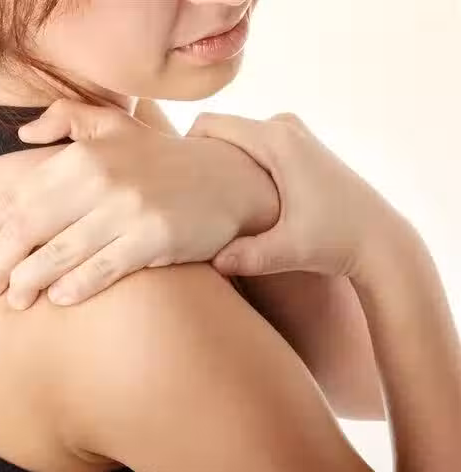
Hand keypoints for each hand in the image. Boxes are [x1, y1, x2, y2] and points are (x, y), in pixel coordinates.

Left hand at [0, 99, 278, 309]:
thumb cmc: (161, 159)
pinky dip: (76, 285)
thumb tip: (24, 135)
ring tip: (13, 300)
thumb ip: (67, 118)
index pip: (20, 193)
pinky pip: (104, 267)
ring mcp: (128, 209)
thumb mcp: (116, 125)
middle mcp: (101, 177)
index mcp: (83, 153)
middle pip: (30, 227)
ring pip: (61, 252)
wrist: (229, 177)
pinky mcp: (154, 238)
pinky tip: (57, 298)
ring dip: (28, 281)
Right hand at [189, 112, 404, 277]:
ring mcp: (296, 133)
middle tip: (186, 192)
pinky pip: (256, 144)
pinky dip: (241, 162)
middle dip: (202, 155)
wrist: (381, 240)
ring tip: (209, 197)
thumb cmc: (337, 241)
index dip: (185, 146)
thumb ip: (249, 255)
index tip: (174, 179)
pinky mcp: (302, 146)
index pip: (211, 124)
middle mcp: (286, 126)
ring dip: (222, 160)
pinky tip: (237, 197)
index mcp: (278, 140)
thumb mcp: (290, 251)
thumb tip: (214, 262)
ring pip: (239, 137)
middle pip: (222, 129)